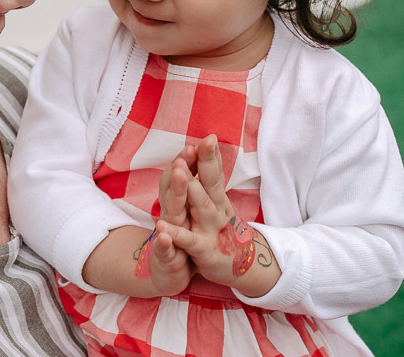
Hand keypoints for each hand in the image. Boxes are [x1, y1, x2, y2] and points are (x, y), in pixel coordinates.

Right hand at [142, 146, 198, 294]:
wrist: (168, 271)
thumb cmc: (183, 233)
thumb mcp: (192, 207)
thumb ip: (195, 182)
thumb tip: (203, 152)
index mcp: (181, 199)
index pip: (184, 172)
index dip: (192, 156)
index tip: (205, 140)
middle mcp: (172, 210)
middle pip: (174, 184)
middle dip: (182, 165)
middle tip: (189, 147)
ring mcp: (167, 231)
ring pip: (171, 209)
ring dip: (174, 190)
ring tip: (178, 172)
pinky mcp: (165, 254)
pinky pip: (164, 247)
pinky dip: (163, 240)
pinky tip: (162, 233)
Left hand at [158, 136, 280, 295]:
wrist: (241, 267)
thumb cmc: (222, 228)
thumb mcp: (219, 201)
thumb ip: (212, 176)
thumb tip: (210, 147)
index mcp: (217, 197)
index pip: (214, 170)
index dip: (211, 154)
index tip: (210, 136)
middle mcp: (216, 208)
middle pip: (210, 182)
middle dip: (205, 163)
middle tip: (199, 144)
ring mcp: (210, 228)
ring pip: (201, 206)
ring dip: (190, 189)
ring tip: (180, 171)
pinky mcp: (202, 249)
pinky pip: (188, 240)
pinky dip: (175, 234)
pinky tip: (162, 227)